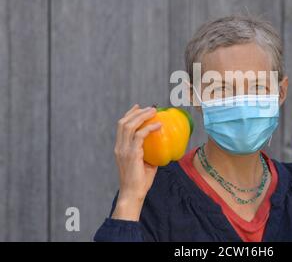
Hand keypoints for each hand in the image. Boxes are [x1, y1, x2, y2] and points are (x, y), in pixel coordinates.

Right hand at [112, 104, 161, 220]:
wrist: (132, 194)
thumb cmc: (140, 181)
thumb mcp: (145, 163)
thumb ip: (150, 152)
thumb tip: (163, 145)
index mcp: (120, 148)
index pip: (121, 126)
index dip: (129, 114)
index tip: (138, 107)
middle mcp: (119, 147)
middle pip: (123, 122)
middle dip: (136, 112)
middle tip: (150, 108)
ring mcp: (124, 150)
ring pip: (129, 126)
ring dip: (142, 116)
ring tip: (154, 112)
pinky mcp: (131, 154)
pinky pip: (139, 136)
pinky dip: (149, 128)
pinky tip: (158, 125)